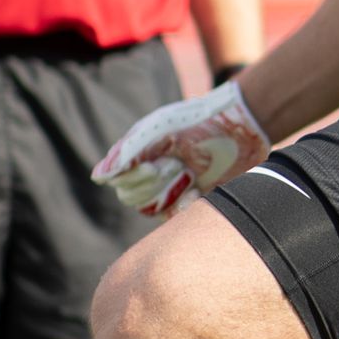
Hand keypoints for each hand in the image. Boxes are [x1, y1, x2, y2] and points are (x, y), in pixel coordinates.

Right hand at [92, 79, 270, 218]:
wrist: (241, 126)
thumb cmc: (197, 121)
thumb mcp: (160, 130)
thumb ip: (128, 152)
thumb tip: (97, 178)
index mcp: (137, 152)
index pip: (118, 181)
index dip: (135, 178)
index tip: (156, 166)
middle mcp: (148, 170)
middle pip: (132, 198)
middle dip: (156, 185)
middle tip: (180, 167)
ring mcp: (169, 185)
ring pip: (152, 210)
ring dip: (170, 195)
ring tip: (191, 176)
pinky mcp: (190, 198)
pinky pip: (174, 217)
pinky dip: (185, 206)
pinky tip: (199, 191)